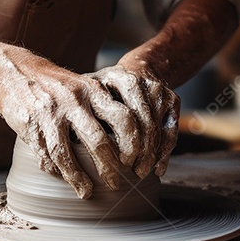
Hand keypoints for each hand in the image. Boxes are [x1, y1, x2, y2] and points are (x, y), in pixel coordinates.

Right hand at [0, 51, 136, 199]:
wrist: (13, 72)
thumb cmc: (55, 85)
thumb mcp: (82, 86)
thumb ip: (101, 108)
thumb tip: (127, 143)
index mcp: (93, 90)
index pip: (123, 119)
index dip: (133, 144)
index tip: (133, 161)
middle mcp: (74, 101)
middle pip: (98, 141)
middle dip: (109, 168)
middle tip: (115, 183)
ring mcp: (50, 114)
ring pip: (67, 154)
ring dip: (78, 178)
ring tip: (86, 191)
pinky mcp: (31, 126)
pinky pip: (46, 155)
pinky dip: (56, 170)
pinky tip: (64, 177)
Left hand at [87, 63, 179, 177]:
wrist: (141, 68)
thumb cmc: (107, 86)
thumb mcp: (90, 90)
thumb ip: (80, 110)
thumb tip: (66, 143)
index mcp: (116, 79)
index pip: (123, 115)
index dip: (122, 142)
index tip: (117, 163)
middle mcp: (140, 82)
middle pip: (143, 124)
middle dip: (138, 152)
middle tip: (130, 172)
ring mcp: (158, 91)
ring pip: (157, 129)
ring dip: (151, 155)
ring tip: (140, 172)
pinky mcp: (173, 100)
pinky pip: (171, 130)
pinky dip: (165, 152)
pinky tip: (157, 168)